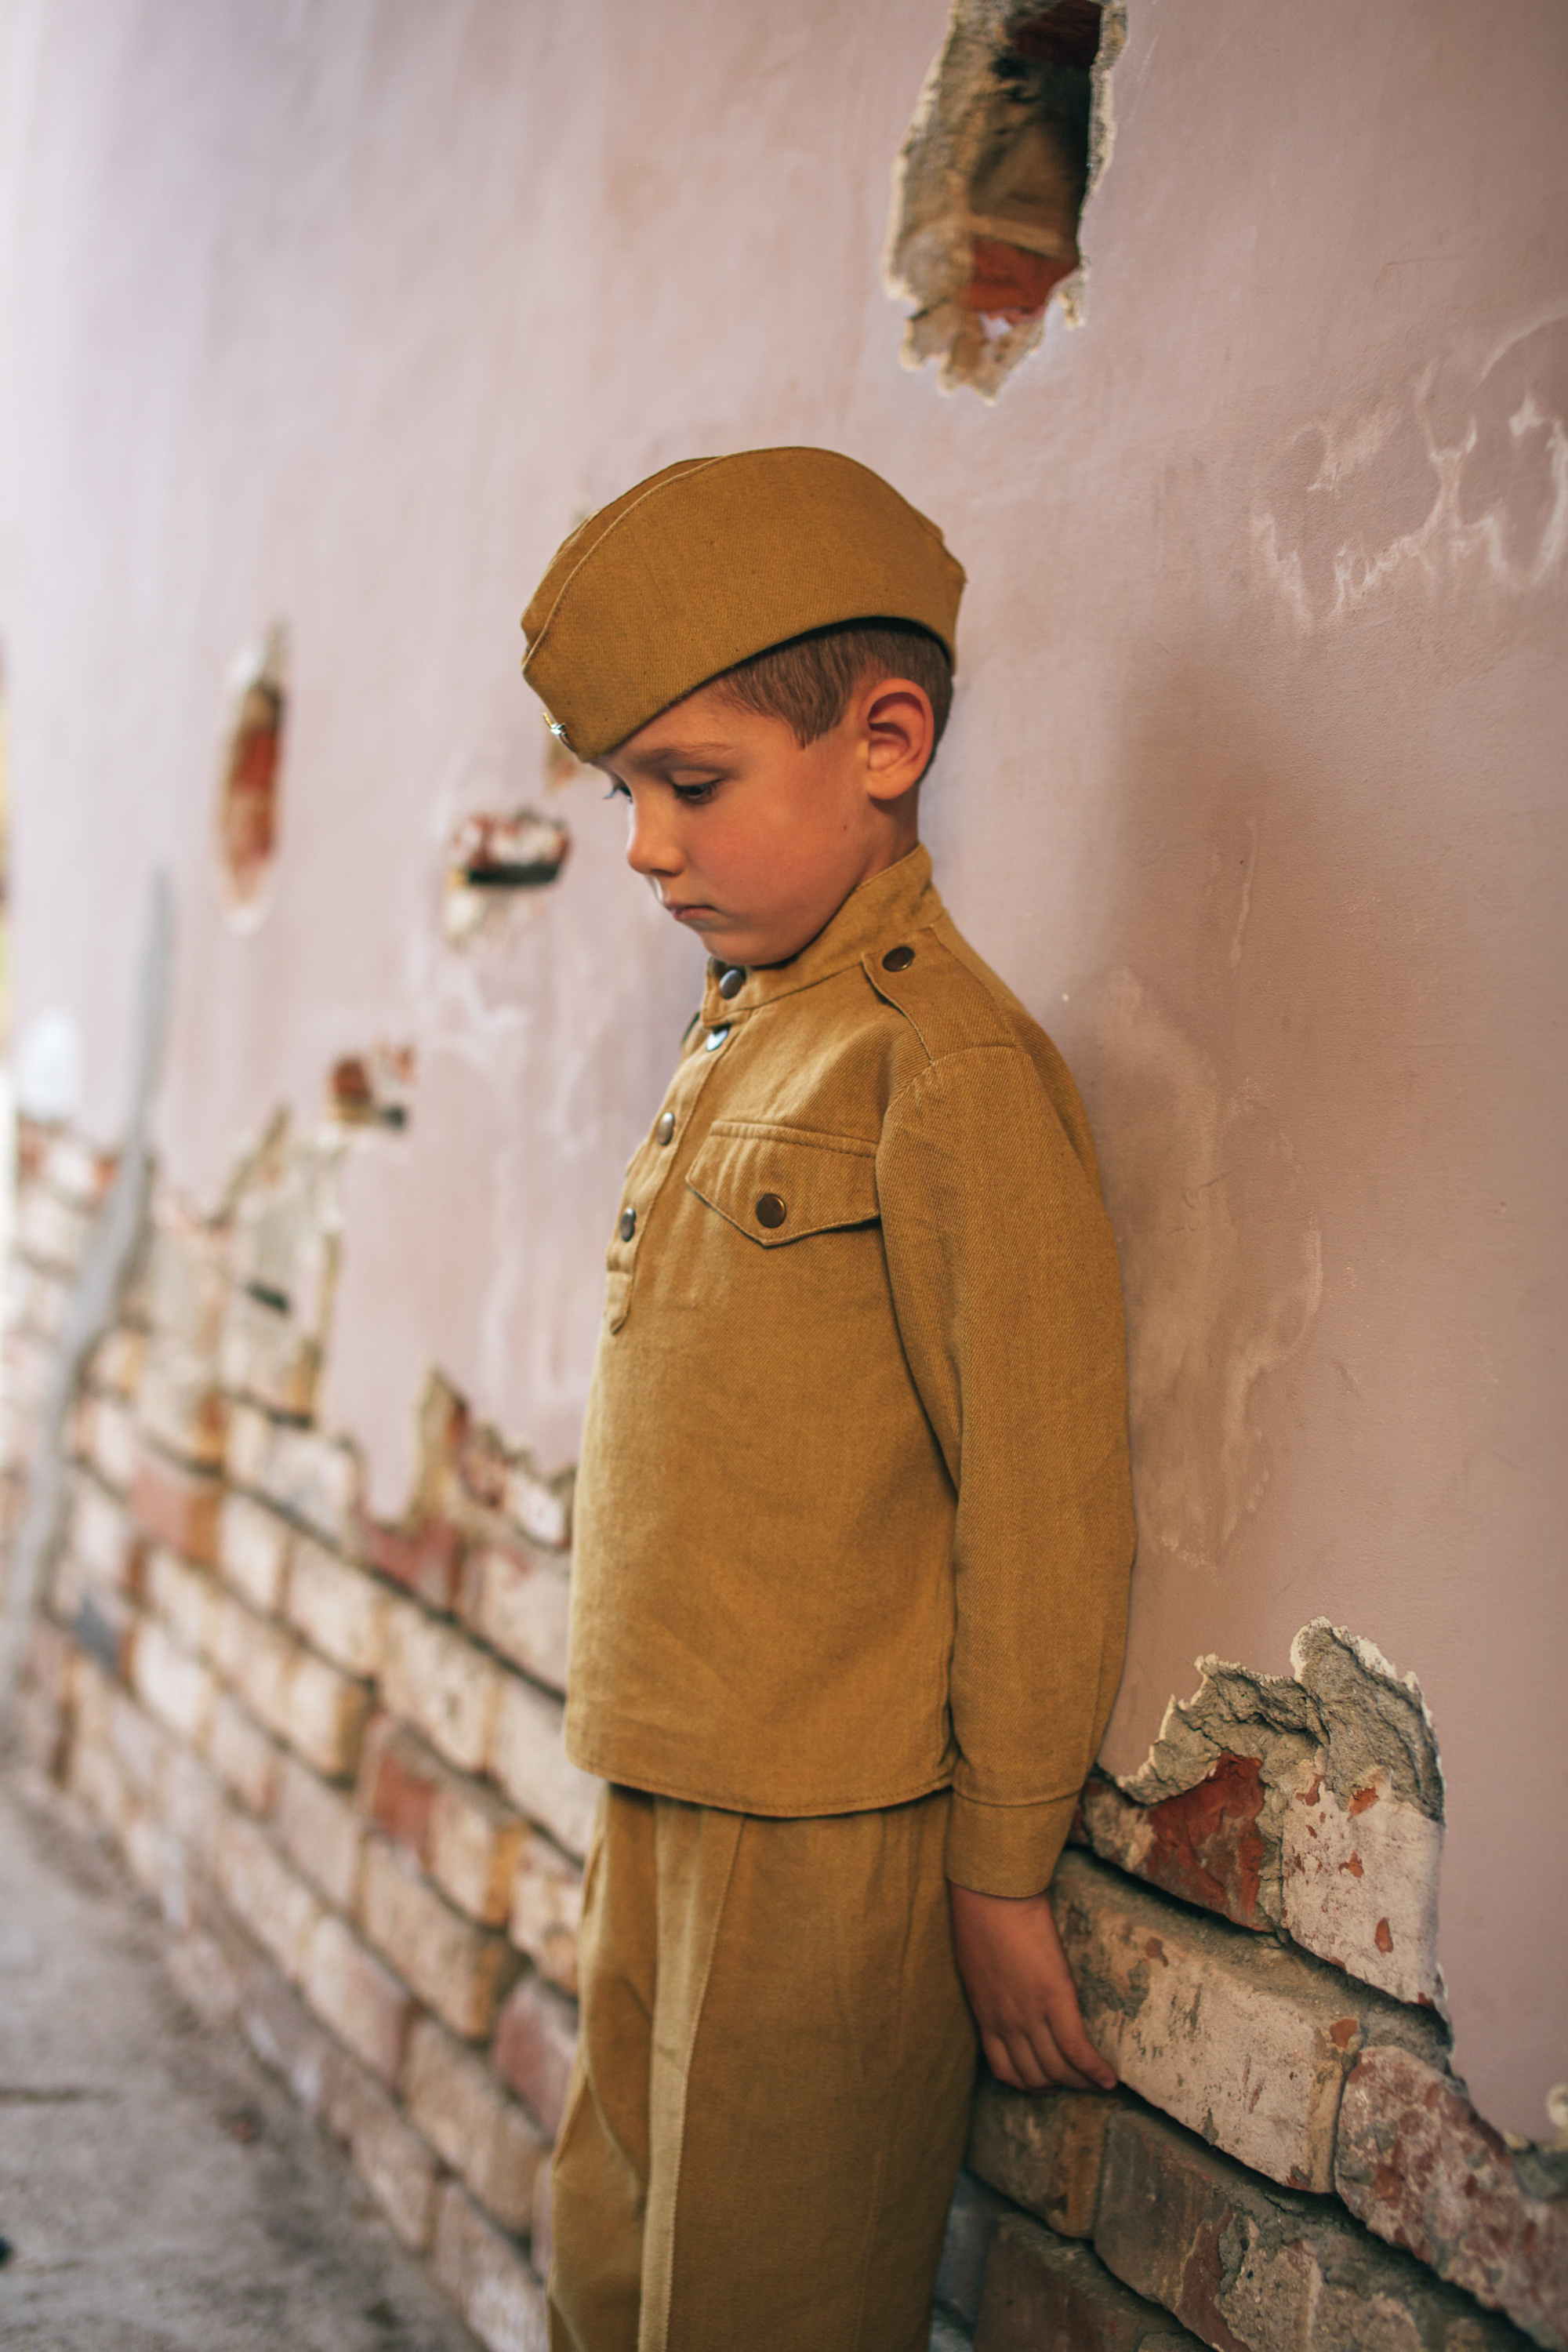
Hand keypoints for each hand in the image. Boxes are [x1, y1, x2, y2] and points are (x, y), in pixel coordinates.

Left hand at [948, 1881, 1116, 2093]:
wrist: (991, 1894)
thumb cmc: (980, 1917)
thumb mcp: (977, 1966)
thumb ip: (992, 1989)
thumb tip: (1008, 1996)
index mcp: (986, 2016)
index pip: (1006, 2071)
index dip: (1030, 2084)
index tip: (1047, 2083)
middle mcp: (1006, 2024)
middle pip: (1035, 2076)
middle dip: (1058, 2086)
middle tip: (1078, 2083)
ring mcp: (1030, 2014)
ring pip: (1058, 2070)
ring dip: (1081, 2084)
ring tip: (1099, 2084)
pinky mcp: (1054, 1999)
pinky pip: (1077, 2049)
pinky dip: (1095, 2070)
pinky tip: (1110, 2078)